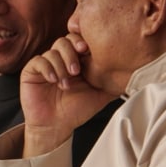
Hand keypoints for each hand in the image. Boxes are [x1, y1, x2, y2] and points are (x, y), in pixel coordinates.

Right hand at [20, 33, 116, 156]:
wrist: (57, 127)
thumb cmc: (77, 110)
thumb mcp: (101, 94)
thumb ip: (113, 81)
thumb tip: (133, 72)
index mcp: (78, 59)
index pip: (81, 40)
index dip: (84, 41)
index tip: (89, 50)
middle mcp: (62, 58)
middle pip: (66, 39)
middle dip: (73, 52)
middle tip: (78, 69)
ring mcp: (47, 63)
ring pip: (53, 49)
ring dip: (62, 64)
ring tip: (67, 82)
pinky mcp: (32, 70)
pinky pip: (39, 61)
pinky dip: (48, 69)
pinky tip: (54, 80)